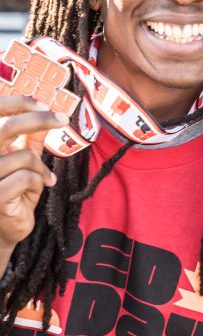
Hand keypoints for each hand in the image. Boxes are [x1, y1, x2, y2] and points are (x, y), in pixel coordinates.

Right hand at [0, 97, 65, 252]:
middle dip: (38, 119)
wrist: (2, 231)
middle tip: (63, 119)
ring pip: (24, 157)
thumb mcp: (21, 163)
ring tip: (44, 179)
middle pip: (7, 127)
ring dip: (40, 168)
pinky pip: (27, 178)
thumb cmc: (11, 194)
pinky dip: (39, 182)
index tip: (44, 104)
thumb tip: (44, 113)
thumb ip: (28, 140)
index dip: (17, 103)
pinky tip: (35, 191)